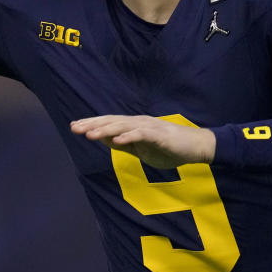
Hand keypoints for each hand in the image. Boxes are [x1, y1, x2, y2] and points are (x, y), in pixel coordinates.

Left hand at [70, 115, 215, 167]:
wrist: (196, 147)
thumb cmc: (168, 148)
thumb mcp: (141, 150)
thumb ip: (124, 145)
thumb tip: (105, 140)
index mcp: (133, 126)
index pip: (109, 123)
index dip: (92, 124)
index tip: (74, 126)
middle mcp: (139, 123)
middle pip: (112, 122)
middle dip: (93, 125)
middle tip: (75, 128)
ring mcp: (150, 128)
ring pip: (124, 127)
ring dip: (106, 130)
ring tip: (90, 134)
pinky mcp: (160, 135)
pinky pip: (142, 135)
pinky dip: (129, 137)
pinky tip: (117, 141)